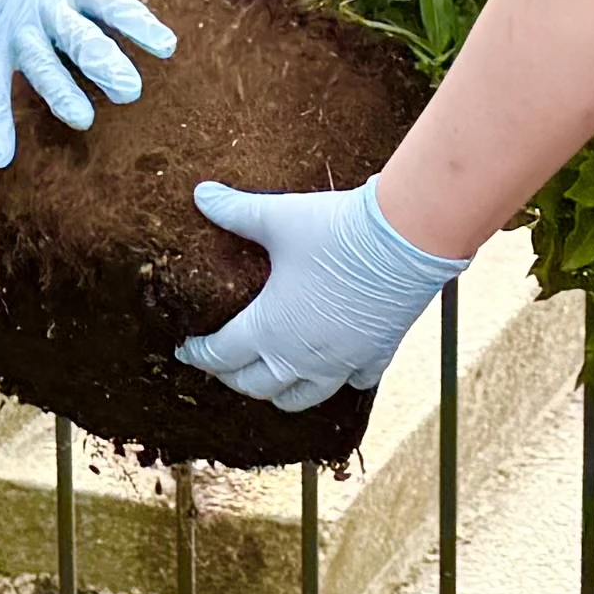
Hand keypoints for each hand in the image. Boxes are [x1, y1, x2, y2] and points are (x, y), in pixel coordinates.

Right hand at [0, 0, 178, 165]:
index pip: (112, 4)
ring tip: (82, 119)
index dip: (141, 25)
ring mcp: (13, 29)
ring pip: (42, 68)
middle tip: (131, 91)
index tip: (167, 47)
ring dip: (62, 95)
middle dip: (106, 65)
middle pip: (81, 39)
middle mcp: (44, 6)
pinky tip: (2, 155)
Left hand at [172, 174, 463, 412]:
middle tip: (222, 363)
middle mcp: (300, 358)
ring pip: (300, 399)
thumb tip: (201, 194)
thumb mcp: (279, 218)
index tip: (186, 349)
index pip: (220, 356)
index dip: (198, 354)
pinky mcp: (375, 357)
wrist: (406, 239)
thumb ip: (236, 210)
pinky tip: (333, 368)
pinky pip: (352, 384)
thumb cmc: (337, 231)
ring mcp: (340, 364)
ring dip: (278, 393)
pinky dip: (338, 381)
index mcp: (269, 329)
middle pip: (255, 385)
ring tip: (269, 378)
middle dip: (232, 377)